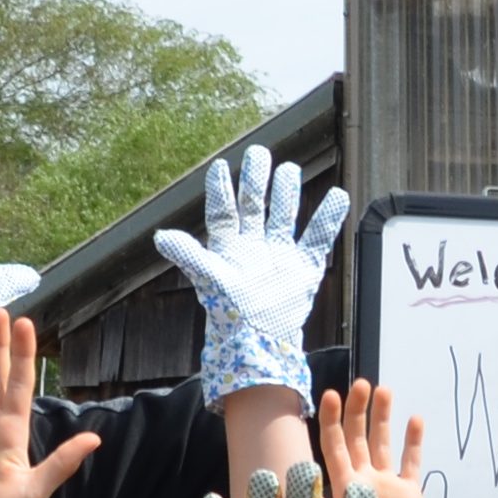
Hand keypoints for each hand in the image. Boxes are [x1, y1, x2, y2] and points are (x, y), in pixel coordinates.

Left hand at [149, 145, 346, 399]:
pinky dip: (327, 218)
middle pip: (255, 206)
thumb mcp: (209, 280)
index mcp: (229, 248)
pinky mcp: (304, 269)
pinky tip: (336, 195)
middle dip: (256, 180)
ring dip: (287, 194)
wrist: (262, 344)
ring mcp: (280, 256)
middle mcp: (254, 248)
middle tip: (259, 153)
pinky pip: (317, 238)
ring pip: (284, 217)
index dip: (222, 189)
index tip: (221, 165)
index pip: (223, 211)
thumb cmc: (231, 315)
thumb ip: (190, 255)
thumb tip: (160, 236)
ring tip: (290, 169)